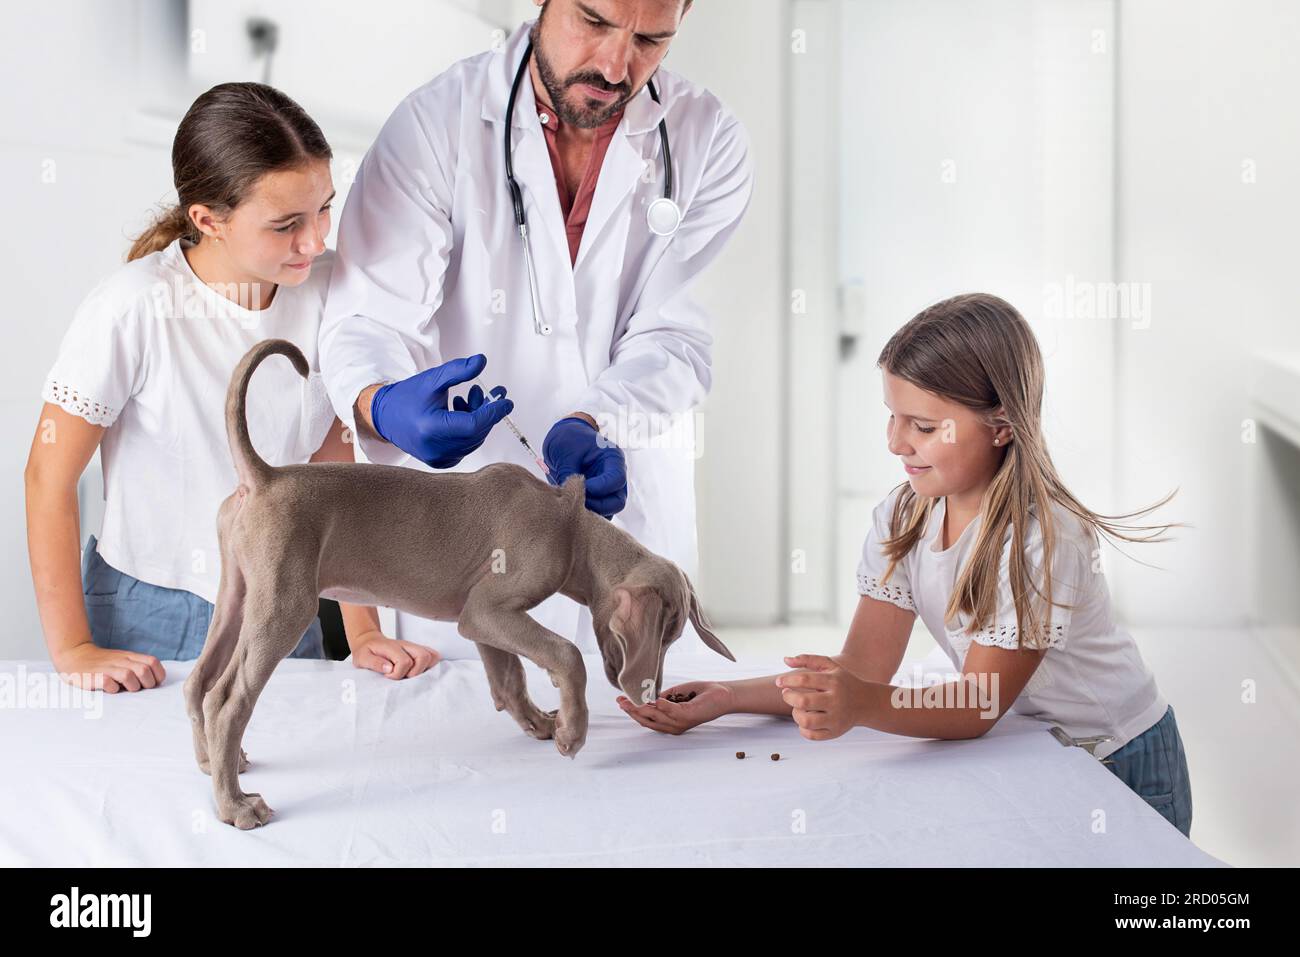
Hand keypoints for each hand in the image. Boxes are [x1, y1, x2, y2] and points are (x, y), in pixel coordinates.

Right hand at [53, 642, 164, 692]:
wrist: (74, 656)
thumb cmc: (104, 663)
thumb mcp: (123, 660)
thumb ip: (138, 667)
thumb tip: (155, 682)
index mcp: (130, 657)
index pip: (153, 662)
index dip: (158, 674)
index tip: (153, 683)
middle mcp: (120, 661)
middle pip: (144, 670)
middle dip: (147, 683)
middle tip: (140, 689)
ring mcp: (107, 668)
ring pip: (128, 676)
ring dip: (132, 686)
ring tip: (126, 690)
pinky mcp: (93, 676)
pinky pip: (108, 683)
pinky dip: (112, 688)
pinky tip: (111, 690)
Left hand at [349, 631, 440, 679]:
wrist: (369, 642)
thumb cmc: (366, 652)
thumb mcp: (363, 658)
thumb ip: (375, 663)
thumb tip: (389, 669)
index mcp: (392, 647)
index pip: (405, 662)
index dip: (397, 674)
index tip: (387, 676)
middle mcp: (406, 646)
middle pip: (424, 656)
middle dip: (415, 672)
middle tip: (403, 677)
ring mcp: (414, 648)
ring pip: (432, 656)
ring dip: (425, 669)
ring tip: (411, 674)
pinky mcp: (418, 651)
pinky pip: (433, 655)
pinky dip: (430, 665)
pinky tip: (419, 671)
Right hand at [370, 354, 512, 467]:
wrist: (385, 417)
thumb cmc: (407, 397)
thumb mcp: (433, 379)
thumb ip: (458, 371)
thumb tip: (481, 361)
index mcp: (431, 428)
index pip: (473, 424)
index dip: (493, 413)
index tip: (506, 402)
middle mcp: (434, 448)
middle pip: (476, 433)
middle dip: (485, 412)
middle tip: (482, 391)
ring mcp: (437, 458)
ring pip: (473, 440)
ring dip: (477, 420)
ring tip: (465, 399)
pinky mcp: (439, 462)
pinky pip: (465, 447)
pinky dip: (468, 431)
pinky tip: (458, 414)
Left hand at [542, 416, 626, 517]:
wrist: (562, 440)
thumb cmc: (568, 440)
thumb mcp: (566, 453)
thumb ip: (569, 474)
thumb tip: (568, 496)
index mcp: (613, 458)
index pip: (616, 479)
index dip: (600, 487)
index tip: (581, 487)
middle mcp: (615, 477)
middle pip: (617, 501)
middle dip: (598, 506)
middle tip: (577, 501)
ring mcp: (608, 490)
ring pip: (609, 511)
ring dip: (592, 513)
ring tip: (572, 506)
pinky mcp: (598, 499)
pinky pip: (598, 514)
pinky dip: (587, 515)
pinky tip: (571, 509)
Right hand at [616, 681, 733, 734]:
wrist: (722, 695)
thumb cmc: (700, 695)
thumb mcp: (676, 696)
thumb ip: (663, 698)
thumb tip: (648, 696)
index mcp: (669, 723)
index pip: (646, 720)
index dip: (632, 711)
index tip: (621, 701)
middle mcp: (673, 726)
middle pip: (647, 720)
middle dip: (632, 710)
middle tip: (620, 700)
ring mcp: (680, 723)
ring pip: (655, 716)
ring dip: (641, 707)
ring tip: (630, 699)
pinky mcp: (688, 716)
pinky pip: (671, 711)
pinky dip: (662, 705)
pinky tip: (654, 699)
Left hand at [775, 654, 866, 740]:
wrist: (866, 702)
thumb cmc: (842, 682)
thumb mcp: (829, 666)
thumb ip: (807, 659)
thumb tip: (785, 660)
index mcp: (833, 682)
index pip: (805, 679)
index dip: (787, 680)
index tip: (779, 682)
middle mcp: (836, 701)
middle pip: (803, 701)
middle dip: (788, 697)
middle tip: (787, 694)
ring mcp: (836, 718)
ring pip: (806, 721)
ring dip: (795, 714)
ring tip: (797, 708)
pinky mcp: (835, 732)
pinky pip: (812, 735)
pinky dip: (802, 728)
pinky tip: (805, 720)